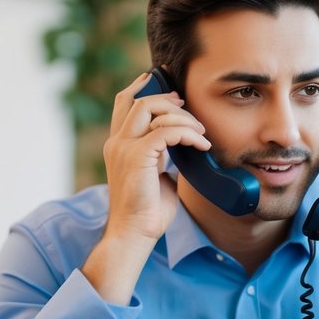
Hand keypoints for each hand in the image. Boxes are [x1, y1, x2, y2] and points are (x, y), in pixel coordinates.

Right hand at [83, 73, 210, 304]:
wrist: (135, 234)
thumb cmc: (147, 213)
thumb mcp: (156, 177)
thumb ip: (162, 158)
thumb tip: (182, 148)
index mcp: (118, 146)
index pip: (124, 104)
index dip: (142, 86)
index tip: (168, 83)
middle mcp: (117, 143)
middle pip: (138, 100)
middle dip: (167, 98)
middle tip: (189, 107)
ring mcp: (124, 148)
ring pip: (150, 108)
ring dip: (181, 116)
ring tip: (200, 131)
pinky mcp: (137, 157)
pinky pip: (166, 131)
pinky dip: (189, 134)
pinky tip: (202, 145)